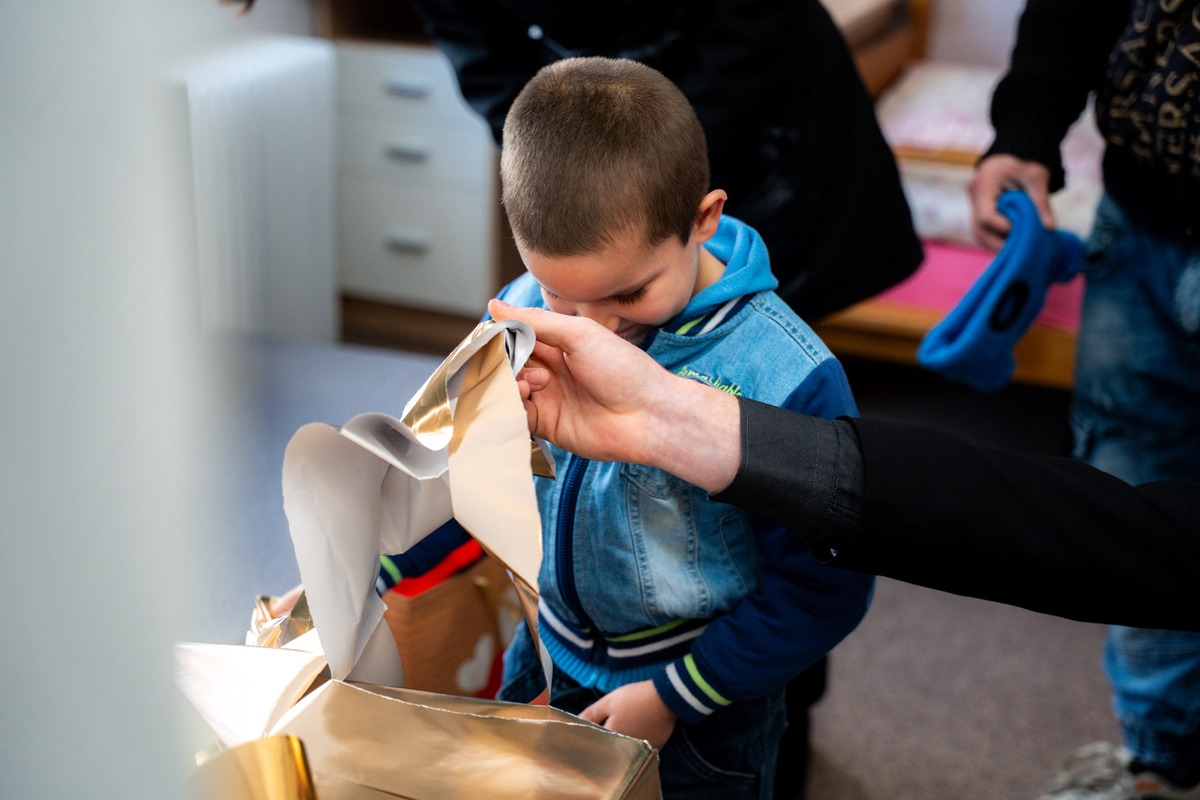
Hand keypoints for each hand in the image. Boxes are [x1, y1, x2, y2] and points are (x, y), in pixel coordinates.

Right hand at [489, 299, 681, 464]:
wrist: (649, 416)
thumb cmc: (622, 369)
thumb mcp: (579, 334)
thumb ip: (536, 321)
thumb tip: (493, 305)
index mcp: (557, 344)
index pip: (514, 336)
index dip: (500, 337)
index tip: (490, 337)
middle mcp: (549, 370)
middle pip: (507, 363)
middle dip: (504, 362)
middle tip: (517, 364)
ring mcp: (547, 398)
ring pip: (508, 389)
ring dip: (510, 384)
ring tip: (530, 384)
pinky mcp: (547, 425)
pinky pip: (517, 415)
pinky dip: (513, 406)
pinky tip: (527, 397)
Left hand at [578, 680, 678, 749]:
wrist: (668, 698)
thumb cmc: (636, 698)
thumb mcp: (609, 702)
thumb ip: (591, 714)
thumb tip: (576, 723)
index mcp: (612, 739)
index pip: (595, 744)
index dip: (588, 739)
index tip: (582, 736)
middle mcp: (626, 750)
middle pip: (610, 752)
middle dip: (604, 744)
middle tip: (603, 732)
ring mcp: (642, 752)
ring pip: (625, 753)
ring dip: (620, 747)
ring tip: (620, 733)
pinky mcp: (654, 749)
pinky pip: (640, 752)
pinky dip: (636, 746)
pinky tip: (635, 734)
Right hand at [968, 154, 1054, 251]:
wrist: (1014, 152)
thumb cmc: (1025, 161)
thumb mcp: (1036, 178)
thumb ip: (1041, 203)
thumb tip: (1049, 227)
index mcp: (984, 185)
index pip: (986, 215)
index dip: (1002, 227)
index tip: (1019, 231)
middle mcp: (974, 196)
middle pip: (979, 229)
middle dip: (998, 242)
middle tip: (1019, 251)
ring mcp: (974, 205)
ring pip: (979, 233)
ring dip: (996, 244)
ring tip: (1016, 250)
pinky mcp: (980, 211)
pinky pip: (984, 230)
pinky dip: (996, 239)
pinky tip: (1011, 244)